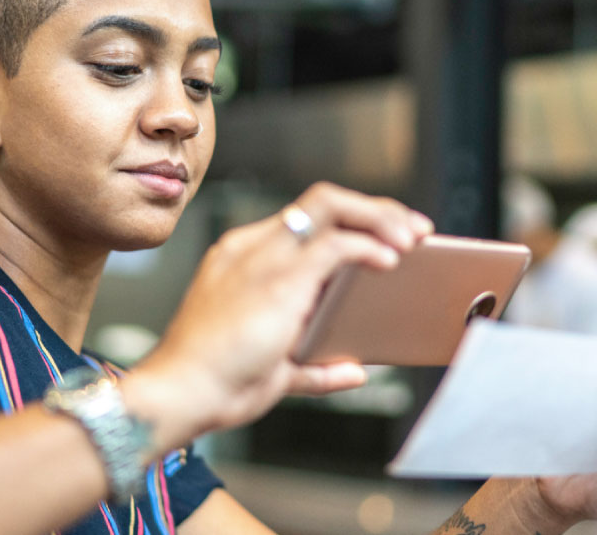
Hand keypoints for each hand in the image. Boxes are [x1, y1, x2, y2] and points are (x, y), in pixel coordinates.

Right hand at [131, 182, 432, 443]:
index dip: (353, 222)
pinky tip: (391, 262)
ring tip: (413, 239)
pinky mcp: (278, 276)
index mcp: (244, 260)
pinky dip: (369, 246)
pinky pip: (335, 243)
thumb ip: (316, 368)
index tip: (389, 239)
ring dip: (381, 218)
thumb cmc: (215, 384)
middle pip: (324, 200)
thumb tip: (354, 370)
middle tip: (415, 230)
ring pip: (332, 206)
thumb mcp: (275, 370)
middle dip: (377, 209)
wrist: (181, 395)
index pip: (307, 219)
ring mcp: (263, 257)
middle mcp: (252, 247)